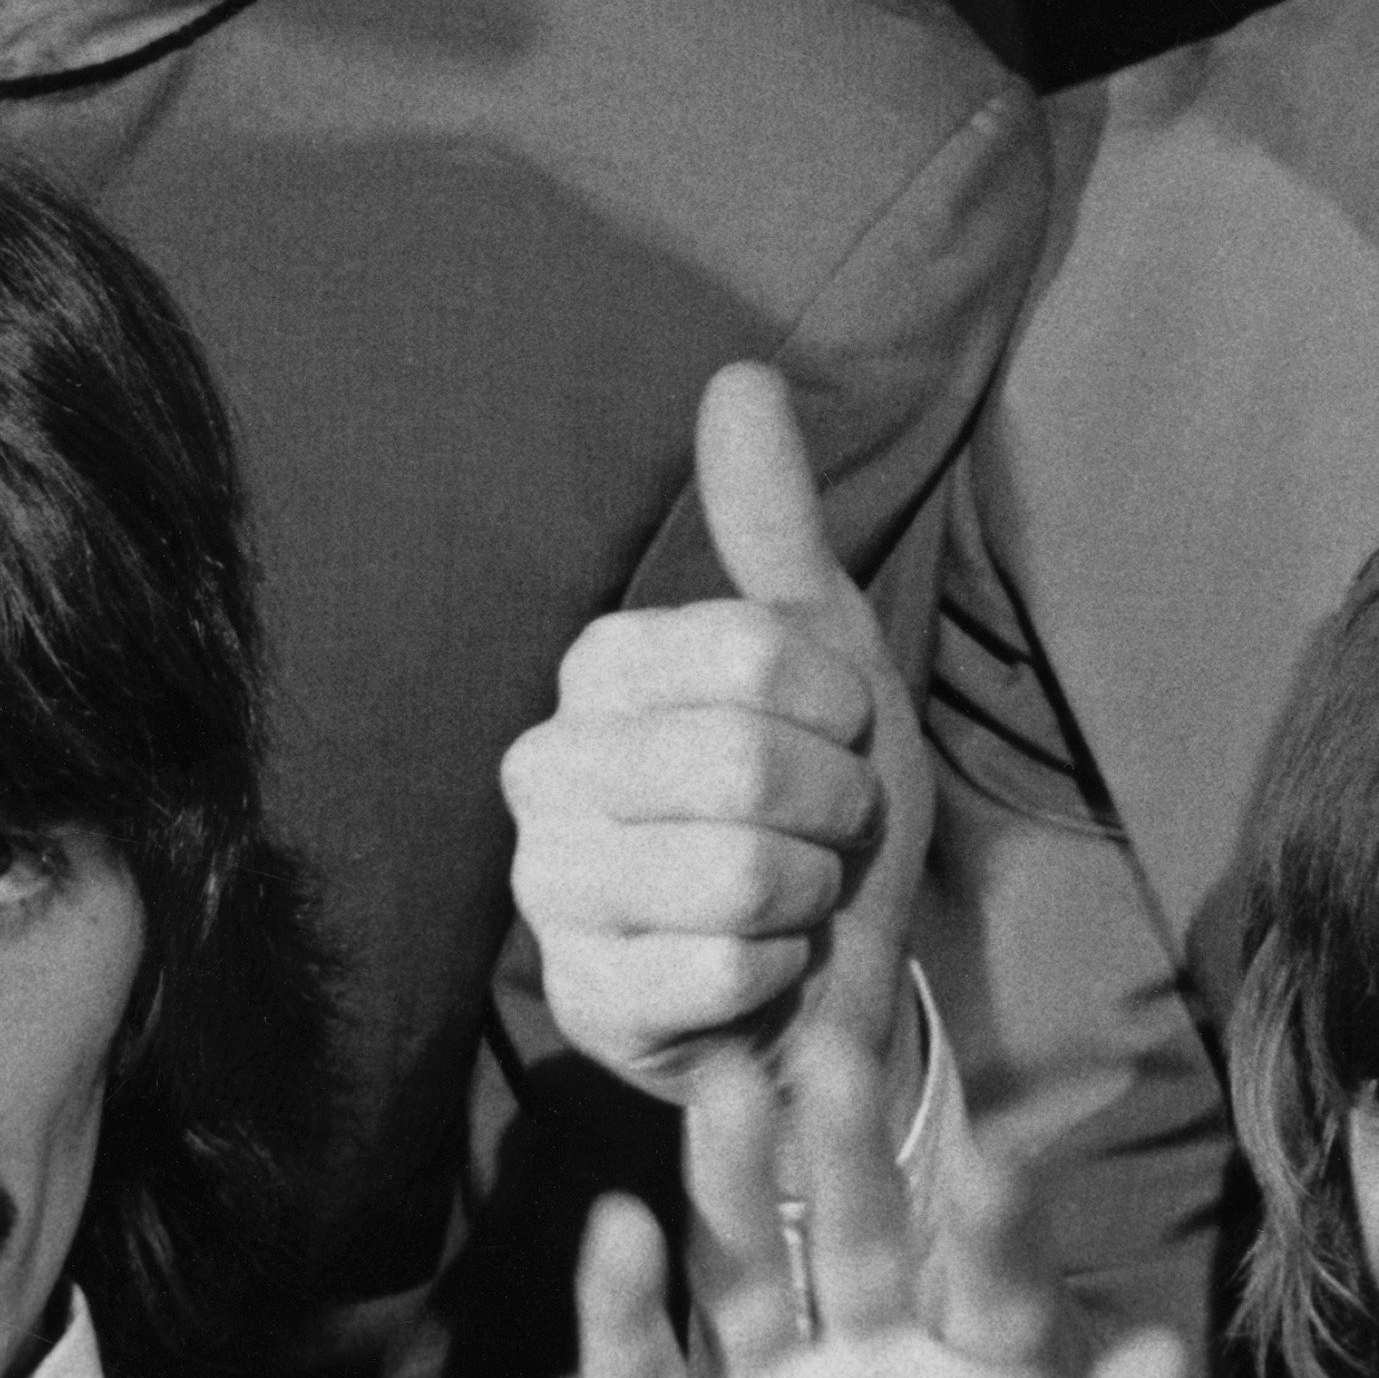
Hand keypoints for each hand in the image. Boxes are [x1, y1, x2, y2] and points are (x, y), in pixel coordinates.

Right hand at [504, 361, 933, 1104]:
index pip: (754, 648)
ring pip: (734, 873)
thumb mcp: (821, 653)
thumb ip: (774, 524)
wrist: (828, 981)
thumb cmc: (818, 809)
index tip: (833, 731)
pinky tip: (758, 969)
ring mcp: (550, 891)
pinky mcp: (581, 1003)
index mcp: (599, 668)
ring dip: (809, 891)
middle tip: (824, 827)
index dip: (833, 700)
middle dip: (833, 806)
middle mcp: (544, 767)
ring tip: (791, 894)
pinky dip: (780, 971)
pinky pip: (723, 971)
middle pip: (744, 763)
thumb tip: (740, 374)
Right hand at [568, 1034, 1188, 1377]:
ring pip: (745, 1274)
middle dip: (845, 1147)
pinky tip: (622, 1229)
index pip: (993, 1280)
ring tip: (724, 1095)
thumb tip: (1167, 1352)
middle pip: (854, 1237)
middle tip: (833, 1051)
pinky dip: (622, 1306)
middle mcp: (874, 1367)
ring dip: (731, 1184)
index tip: (998, 1159)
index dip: (993, 1222)